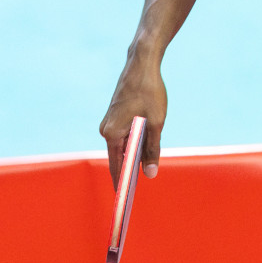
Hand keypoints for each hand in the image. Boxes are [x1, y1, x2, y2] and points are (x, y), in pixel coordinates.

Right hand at [99, 58, 167, 187]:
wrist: (142, 63)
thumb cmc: (149, 92)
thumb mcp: (156, 124)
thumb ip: (152, 150)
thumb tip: (149, 173)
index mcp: (112, 133)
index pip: (116, 166)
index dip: (122, 183)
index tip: (126, 200)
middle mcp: (106, 129)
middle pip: (119, 156)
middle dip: (130, 169)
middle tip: (142, 184)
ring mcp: (109, 121)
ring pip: (123, 144)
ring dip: (134, 153)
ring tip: (147, 163)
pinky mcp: (115, 114)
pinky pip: (123, 134)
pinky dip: (133, 141)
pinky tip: (145, 143)